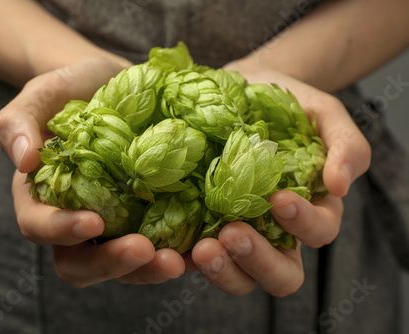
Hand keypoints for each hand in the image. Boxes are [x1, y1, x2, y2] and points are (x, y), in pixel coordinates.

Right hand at [0, 57, 185, 287]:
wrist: (113, 84)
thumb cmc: (73, 89)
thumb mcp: (43, 94)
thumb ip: (19, 121)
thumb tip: (24, 158)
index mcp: (42, 197)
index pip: (39, 226)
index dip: (62, 231)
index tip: (93, 221)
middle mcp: (76, 218)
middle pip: (81, 263)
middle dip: (111, 263)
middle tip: (145, 250)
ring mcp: (115, 223)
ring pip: (123, 265)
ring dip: (148, 270)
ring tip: (178, 260)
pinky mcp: (148, 218)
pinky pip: (159, 245)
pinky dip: (178, 253)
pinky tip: (200, 247)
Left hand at [191, 67, 370, 295]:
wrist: (242, 92)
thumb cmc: (287, 107)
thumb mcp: (324, 116)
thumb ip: (346, 146)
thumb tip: (340, 185)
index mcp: (309, 211)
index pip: (317, 233)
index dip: (303, 224)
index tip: (279, 198)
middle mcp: (274, 232)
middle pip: (280, 275)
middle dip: (258, 260)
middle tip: (233, 233)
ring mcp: (236, 234)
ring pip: (238, 277)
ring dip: (223, 270)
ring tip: (202, 248)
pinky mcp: (200, 229)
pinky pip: (193, 259)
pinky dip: (183, 261)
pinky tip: (169, 251)